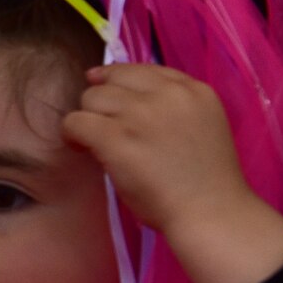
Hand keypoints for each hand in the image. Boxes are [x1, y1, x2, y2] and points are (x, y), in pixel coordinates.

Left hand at [62, 63, 282, 282]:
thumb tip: (122, 94)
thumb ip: (171, 106)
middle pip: (113, 80)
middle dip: (103, 102)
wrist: (211, 212)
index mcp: (194, 90)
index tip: (106, 90)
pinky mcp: (116, 136)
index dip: (119, 79)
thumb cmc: (206, 181)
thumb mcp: (200, 125)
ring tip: (95, 141)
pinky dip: (72, 134)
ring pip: (91, 98)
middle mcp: (167, 95)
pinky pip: (75, 121)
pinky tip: (80, 147)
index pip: (144, 70)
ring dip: (89, 118)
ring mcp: (141, 114)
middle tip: (104, 126)